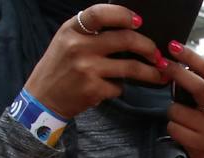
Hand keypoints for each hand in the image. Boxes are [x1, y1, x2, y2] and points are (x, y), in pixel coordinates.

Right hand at [22, 5, 165, 121]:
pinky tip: (113, 87)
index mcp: (72, 29)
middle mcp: (79, 46)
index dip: (123, 15)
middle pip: (125, 40)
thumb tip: (127, 27)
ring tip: (160, 74)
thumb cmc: (60, 67)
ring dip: (150, 72)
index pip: (99, 14)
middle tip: (157, 54)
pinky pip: (119, 87)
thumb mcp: (67, 40)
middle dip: (148, 47)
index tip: (139, 21)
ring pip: (130, 67)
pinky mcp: (93, 89)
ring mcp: (87, 69)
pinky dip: (121, 88)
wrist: (43, 97)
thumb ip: (90, 32)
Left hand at [164, 41, 203, 157]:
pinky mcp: (200, 143)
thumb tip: (170, 62)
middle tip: (161, 64)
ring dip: (172, 115)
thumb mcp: (203, 105)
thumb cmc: (201, 127)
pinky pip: (173, 127)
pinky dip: (172, 130)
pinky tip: (182, 135)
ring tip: (181, 123)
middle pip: (198, 86)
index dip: (189, 55)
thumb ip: (193, 86)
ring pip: (177, 110)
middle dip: (177, 72)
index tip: (172, 45)